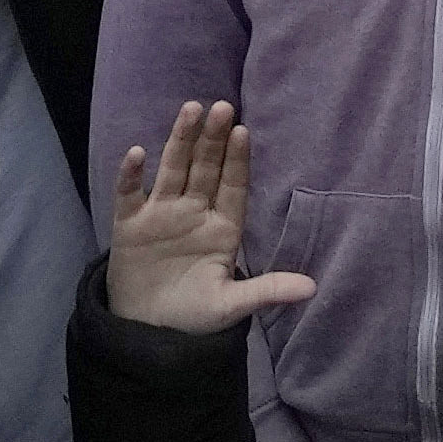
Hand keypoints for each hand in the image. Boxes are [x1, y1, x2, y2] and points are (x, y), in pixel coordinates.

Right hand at [96, 101, 314, 339]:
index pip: (232, 187)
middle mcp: (193, 212)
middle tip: (222, 107)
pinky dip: (131, 175)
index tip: (243, 132)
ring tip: (191, 110)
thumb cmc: (194, 315)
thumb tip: (312, 288)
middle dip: (213, 139)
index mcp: (222, 228)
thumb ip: (267, 290)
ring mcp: (161, 214)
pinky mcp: (130, 224)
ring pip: (172, 169)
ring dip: (180, 140)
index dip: (238, 161)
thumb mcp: (231, 305)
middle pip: (204, 168)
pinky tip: (137, 153)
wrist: (148, 334)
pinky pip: (130, 194)